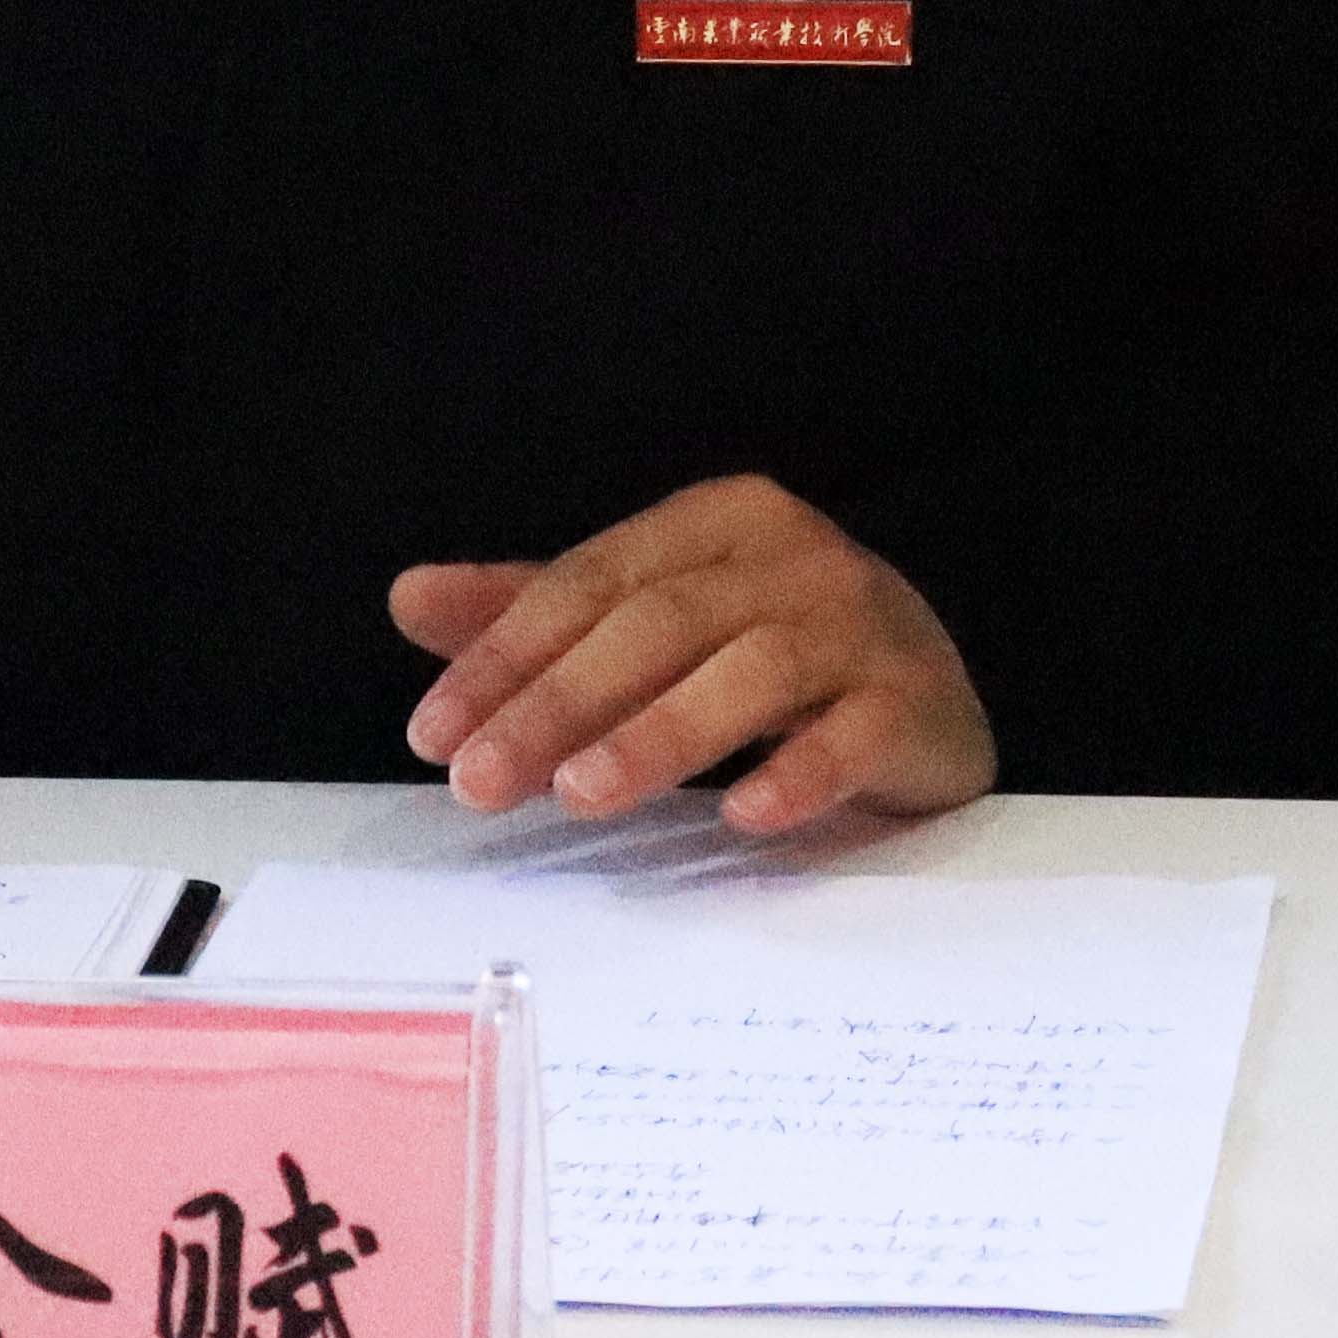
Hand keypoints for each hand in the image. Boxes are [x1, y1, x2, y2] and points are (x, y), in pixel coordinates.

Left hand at [390, 474, 993, 838]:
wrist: (929, 694)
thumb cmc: (767, 653)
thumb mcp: (649, 620)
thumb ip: (535, 611)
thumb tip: (407, 597)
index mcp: (715, 521)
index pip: (591, 582)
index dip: (505, 654)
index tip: (433, 734)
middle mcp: (790, 556)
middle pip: (658, 623)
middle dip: (558, 703)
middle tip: (478, 782)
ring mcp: (862, 625)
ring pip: (751, 671)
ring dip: (659, 734)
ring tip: (580, 797)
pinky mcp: (916, 702)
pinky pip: (856, 734)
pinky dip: (799, 771)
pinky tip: (743, 815)